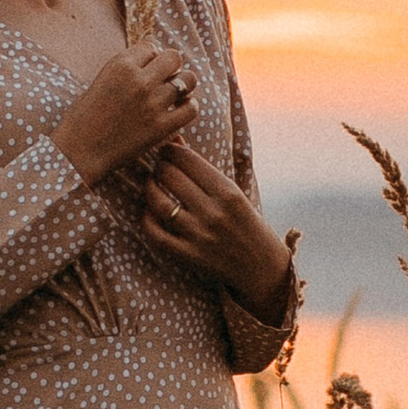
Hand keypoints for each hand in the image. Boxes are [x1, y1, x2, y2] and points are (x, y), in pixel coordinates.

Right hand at [52, 40, 201, 183]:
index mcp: (121, 65)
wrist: (79, 151)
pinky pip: (191, 108)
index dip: (151, 58)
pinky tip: (179, 110)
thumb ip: (126, 69)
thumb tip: (151, 62)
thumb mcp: (101, 81)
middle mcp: (140, 80)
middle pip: (174, 57)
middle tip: (164, 79)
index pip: (151, 46)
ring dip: (184, 85)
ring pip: (188, 80)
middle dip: (171, 67)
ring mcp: (153, 103)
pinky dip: (189, 106)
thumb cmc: (84, 117)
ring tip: (175, 94)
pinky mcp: (161, 127)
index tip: (147, 69)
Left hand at [138, 141, 294, 319]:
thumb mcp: (233, 193)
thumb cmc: (246, 223)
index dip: (171, 150)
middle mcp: (213, 212)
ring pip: (158, 202)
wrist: (260, 267)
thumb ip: (204, 169)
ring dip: (149, 188)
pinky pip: (155, 233)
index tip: (167, 150)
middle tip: (159, 166)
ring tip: (152, 184)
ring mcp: (198, 236)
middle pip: (170, 176)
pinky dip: (146, 218)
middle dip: (160, 166)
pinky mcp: (187, 256)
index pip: (188, 160)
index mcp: (228, 193)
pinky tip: (150, 211)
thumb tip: (174, 141)